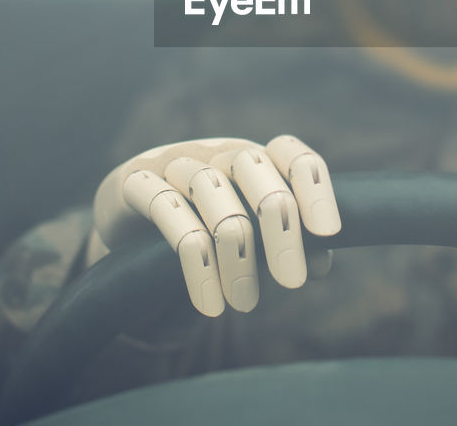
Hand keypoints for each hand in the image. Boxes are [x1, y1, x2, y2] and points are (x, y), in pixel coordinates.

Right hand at [91, 136, 339, 316]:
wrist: (129, 226)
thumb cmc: (205, 230)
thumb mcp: (249, 237)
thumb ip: (286, 245)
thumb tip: (321, 263)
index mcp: (255, 160)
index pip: (293, 156)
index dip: (314, 189)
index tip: (328, 234)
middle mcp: (218, 152)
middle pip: (254, 166)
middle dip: (278, 226)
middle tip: (292, 284)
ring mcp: (175, 161)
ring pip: (212, 189)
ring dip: (234, 253)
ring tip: (246, 304)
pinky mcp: (136, 182)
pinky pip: (166, 209)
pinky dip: (193, 259)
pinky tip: (209, 303)